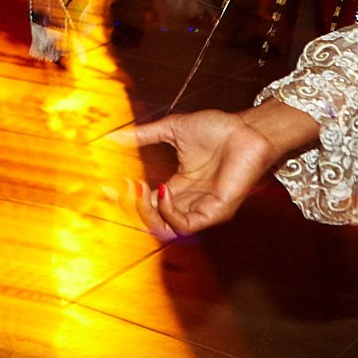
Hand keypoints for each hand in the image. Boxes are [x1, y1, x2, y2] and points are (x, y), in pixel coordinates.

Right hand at [116, 101, 318, 237]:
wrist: (247, 129)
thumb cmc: (218, 128)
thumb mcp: (172, 130)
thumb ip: (144, 135)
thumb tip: (114, 136)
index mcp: (179, 185)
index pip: (149, 202)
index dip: (129, 197)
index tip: (111, 183)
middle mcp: (190, 201)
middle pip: (154, 220)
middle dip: (134, 207)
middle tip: (126, 186)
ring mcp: (203, 208)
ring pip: (167, 229)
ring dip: (148, 212)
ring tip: (140, 188)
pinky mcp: (217, 212)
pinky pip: (186, 225)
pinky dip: (169, 212)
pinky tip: (163, 190)